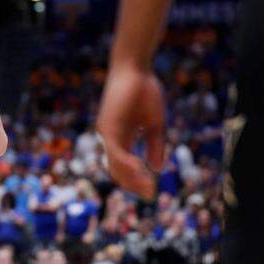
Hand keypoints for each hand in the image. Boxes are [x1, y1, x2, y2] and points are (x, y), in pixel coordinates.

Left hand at [96, 63, 166, 199]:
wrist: (135, 68)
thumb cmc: (144, 91)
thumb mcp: (154, 124)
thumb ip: (155, 145)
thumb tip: (156, 169)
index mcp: (121, 139)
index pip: (124, 168)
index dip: (137, 181)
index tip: (152, 191)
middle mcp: (111, 140)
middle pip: (117, 172)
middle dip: (134, 185)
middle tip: (150, 194)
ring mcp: (107, 134)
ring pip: (115, 165)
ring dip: (132, 179)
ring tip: (148, 187)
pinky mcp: (108, 127)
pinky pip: (116, 152)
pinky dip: (127, 163)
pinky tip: (141, 170)